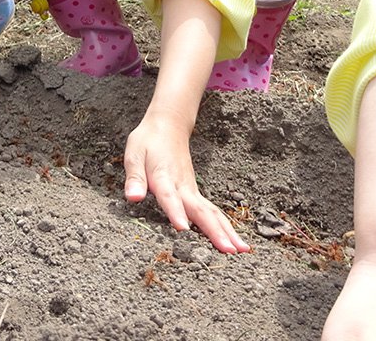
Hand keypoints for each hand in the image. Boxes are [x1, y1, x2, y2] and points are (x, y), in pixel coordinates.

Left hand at [122, 109, 248, 254]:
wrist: (168, 126)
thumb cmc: (148, 142)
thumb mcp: (134, 155)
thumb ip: (135, 178)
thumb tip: (133, 197)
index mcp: (164, 177)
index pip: (169, 196)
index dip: (175, 212)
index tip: (182, 228)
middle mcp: (182, 186)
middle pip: (200, 210)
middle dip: (214, 231)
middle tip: (228, 250)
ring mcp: (192, 190)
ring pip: (212, 213)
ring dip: (227, 232)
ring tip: (242, 250)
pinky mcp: (195, 193)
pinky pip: (212, 212)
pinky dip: (225, 227)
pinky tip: (235, 242)